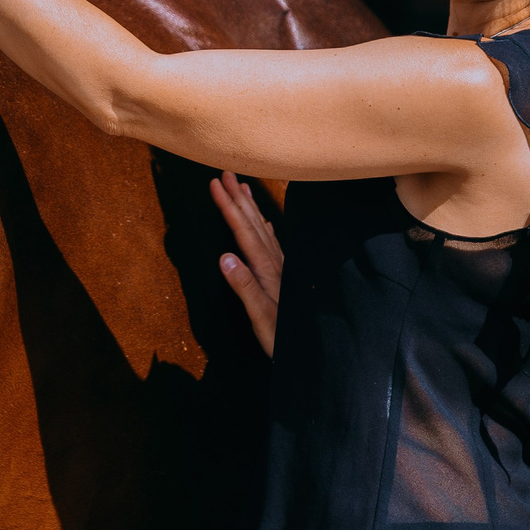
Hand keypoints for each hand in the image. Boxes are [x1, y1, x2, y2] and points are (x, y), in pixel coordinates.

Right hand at [210, 171, 282, 357]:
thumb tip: (224, 256)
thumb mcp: (261, 318)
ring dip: (251, 208)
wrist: (314, 357)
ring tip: (242, 187)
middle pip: (254, 224)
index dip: (229, 206)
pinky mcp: (285, 279)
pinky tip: (267, 223)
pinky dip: (266, 228)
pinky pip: (273, 243)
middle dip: (238, 198)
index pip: (243, 231)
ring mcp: (282, 271)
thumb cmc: (283, 341)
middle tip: (224, 172)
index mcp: (266, 271)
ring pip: (264, 229)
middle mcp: (276, 265)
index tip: (215, 184)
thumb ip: (245, 287)